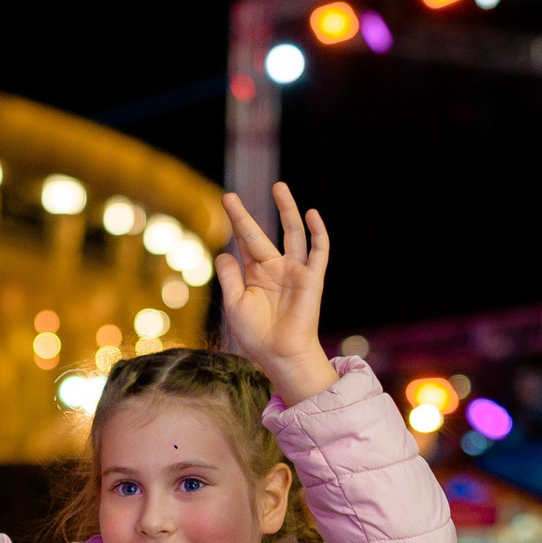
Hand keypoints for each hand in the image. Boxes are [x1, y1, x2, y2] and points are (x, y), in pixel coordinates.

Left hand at [213, 183, 335, 404]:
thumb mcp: (235, 304)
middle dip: (245, 217)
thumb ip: (230, 277)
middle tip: (230, 197)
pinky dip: (318, 233)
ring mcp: (295, 271)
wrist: (280, 355)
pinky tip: (312, 214)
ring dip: (287, 211)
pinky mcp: (313, 278)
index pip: (244, 242)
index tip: (226, 200)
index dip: (236, 222)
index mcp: (256, 275)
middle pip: (261, 234)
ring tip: (279, 187)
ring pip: (293, 234)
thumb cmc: (256, 335)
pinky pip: (319, 252)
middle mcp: (276, 268)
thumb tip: (222, 253)